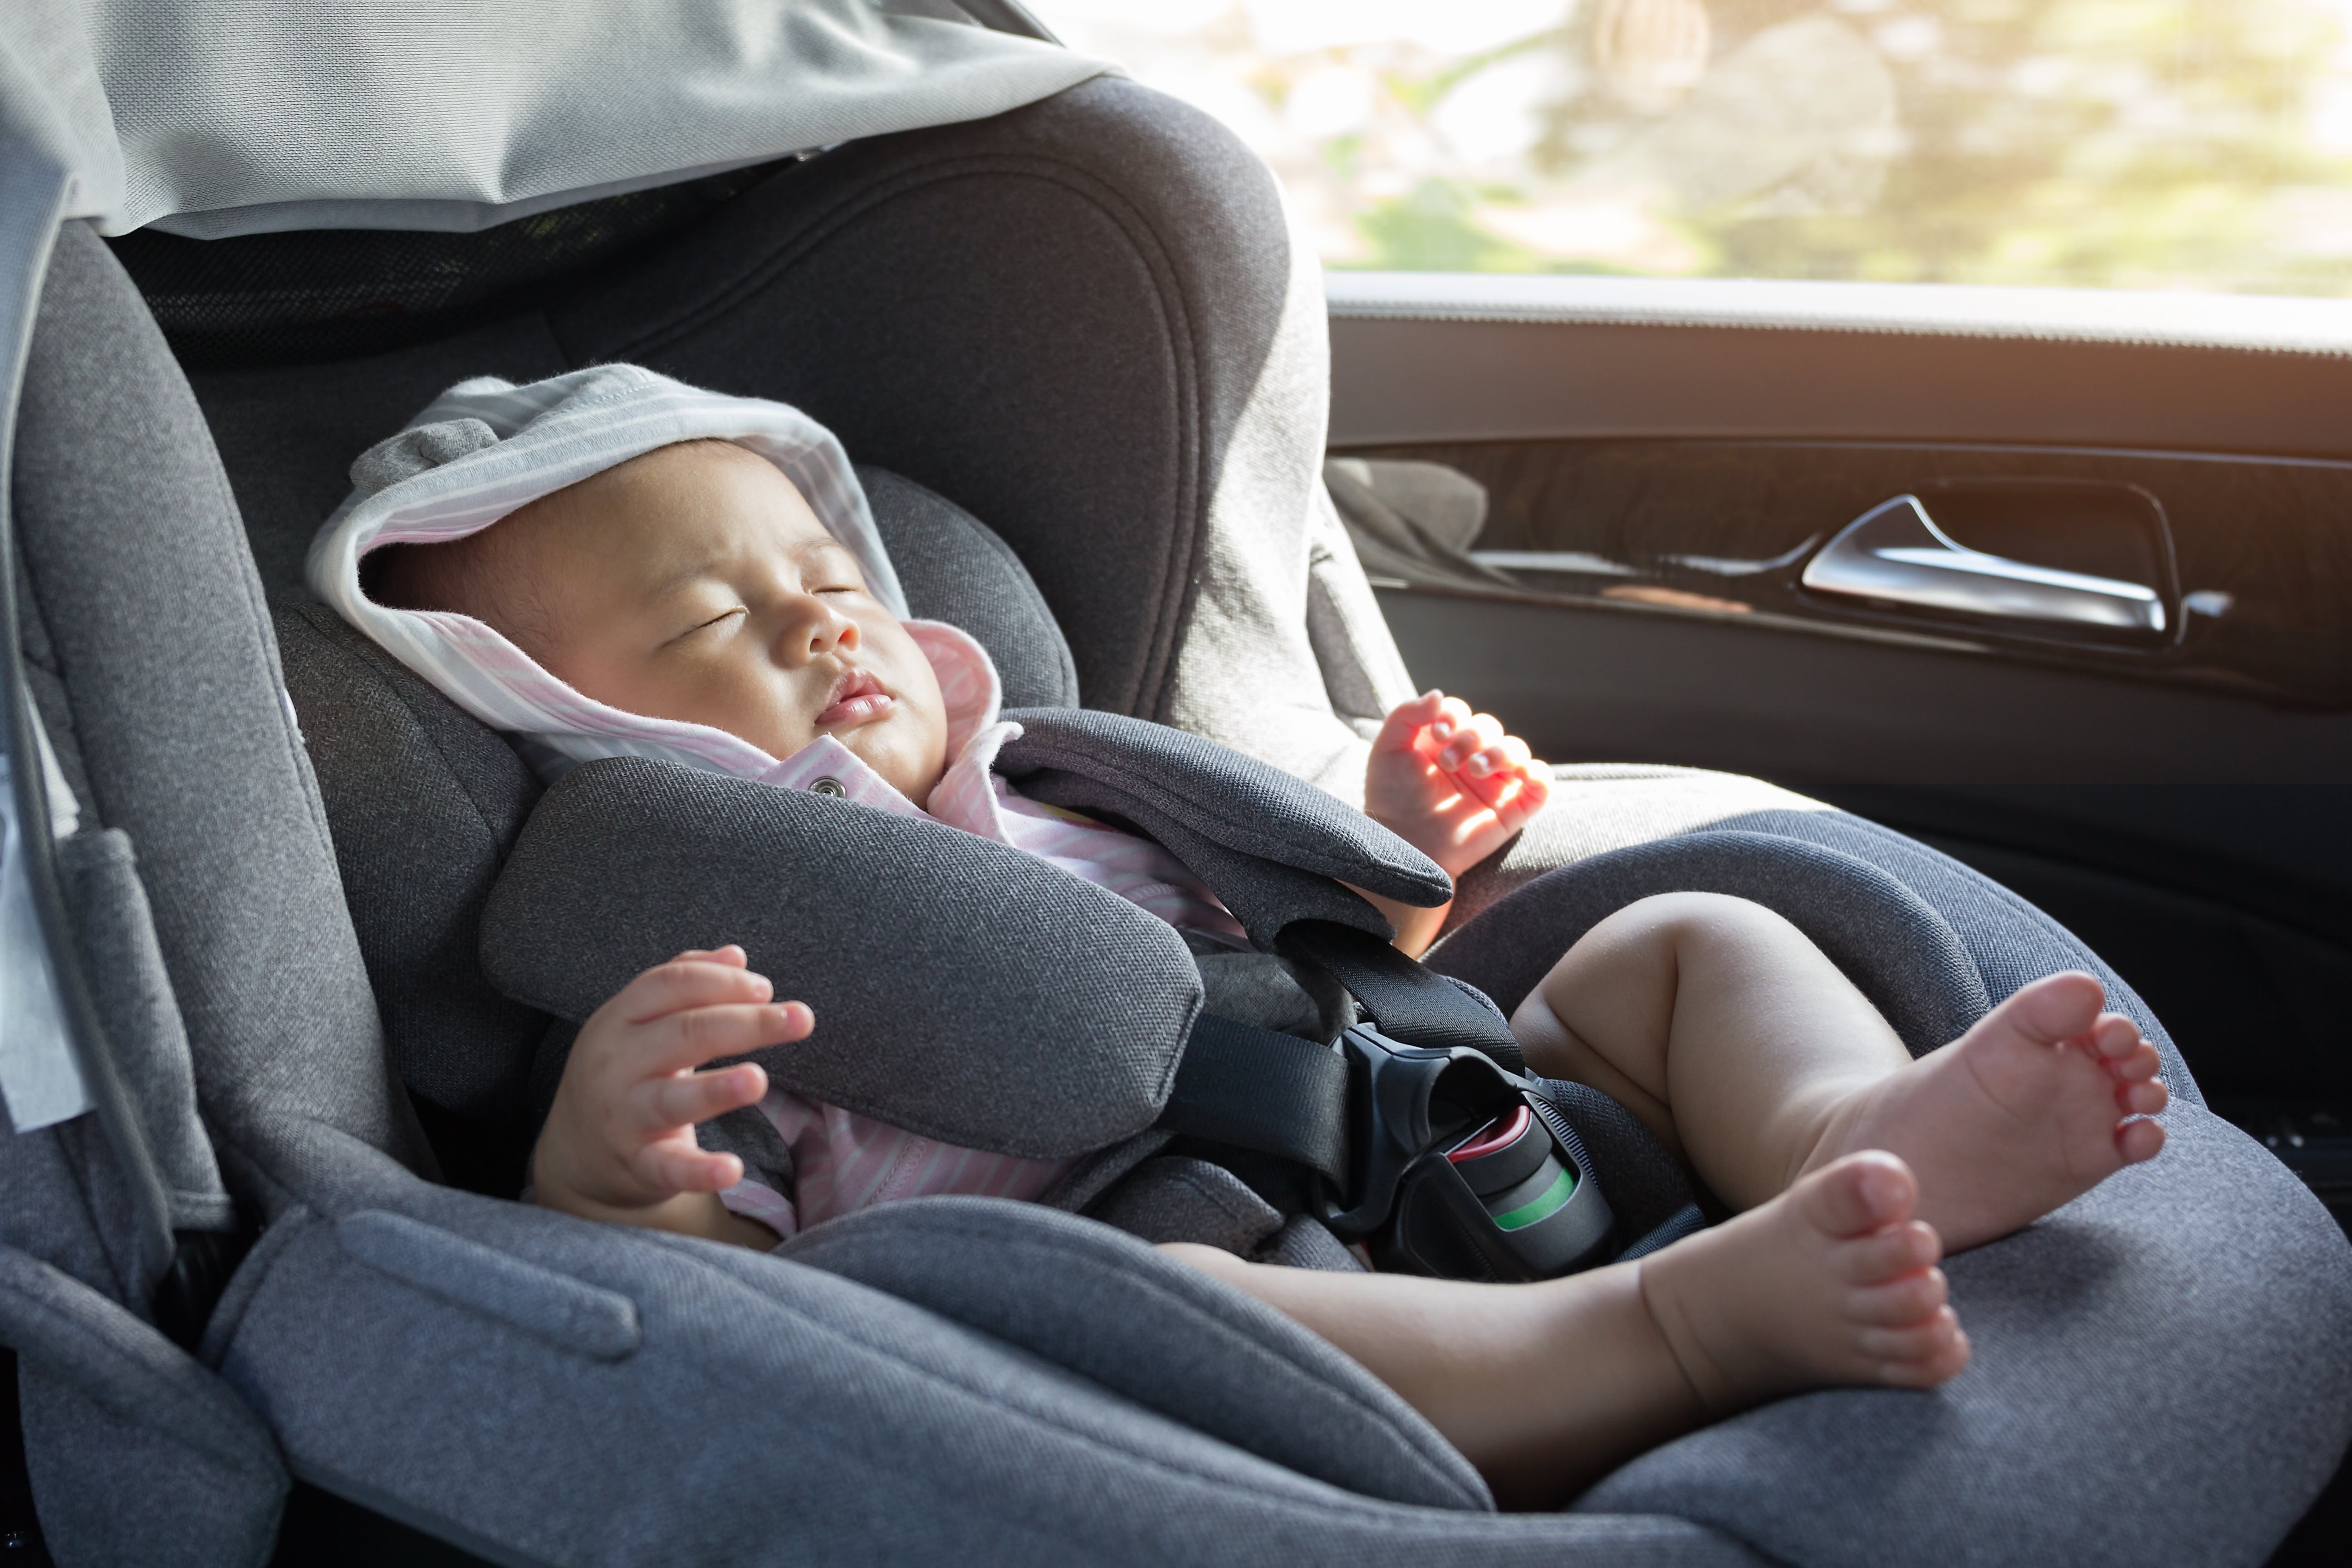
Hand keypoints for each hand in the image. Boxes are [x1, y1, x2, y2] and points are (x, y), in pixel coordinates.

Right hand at [531, 945, 812, 1246]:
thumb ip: (685, 984)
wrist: (573, 1152)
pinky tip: (732, 1169)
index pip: (670, 984)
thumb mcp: (640, 1023)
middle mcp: (617, 1063)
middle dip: (745, 1022)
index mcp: (621, 1019)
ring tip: (758, 1081)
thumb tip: (737, 954)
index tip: (766, 988)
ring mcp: (623, 1115)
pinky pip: (669, 1167)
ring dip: (717, 1090)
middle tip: (799, 1018)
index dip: (721, 981)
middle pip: (683, 1033)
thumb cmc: (624, 1073)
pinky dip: (700, 1171)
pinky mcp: (636, 1164)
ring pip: (671, 1099)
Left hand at [1364, 691, 1550, 880]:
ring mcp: (1494, 783)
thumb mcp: (1387, 750)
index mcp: (1443, 742)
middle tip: (1450, 761)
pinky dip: (1539, 774)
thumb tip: (1438, 694)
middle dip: (1472, 737)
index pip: (1461, 713)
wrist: (1404, 845)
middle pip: (1489, 727)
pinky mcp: (1512, 808)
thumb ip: (1406, 715)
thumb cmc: (1392, 800)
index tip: (1438, 733)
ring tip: (1475, 769)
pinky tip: (1522, 775)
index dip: (1454, 715)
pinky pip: (1541, 784)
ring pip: (1516, 750)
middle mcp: (1471, 758)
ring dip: (1500, 752)